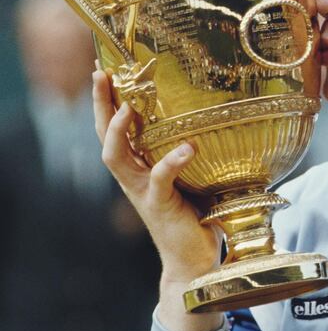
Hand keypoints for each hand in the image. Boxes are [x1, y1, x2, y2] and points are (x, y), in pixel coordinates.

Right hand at [92, 67, 223, 330]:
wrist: (194, 261)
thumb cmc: (198, 214)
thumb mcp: (195, 175)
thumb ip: (197, 150)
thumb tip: (223, 113)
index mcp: (140, 167)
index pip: (115, 129)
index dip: (106, 101)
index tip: (105, 69)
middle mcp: (134, 177)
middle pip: (105, 136)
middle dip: (101, 105)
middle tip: (101, 74)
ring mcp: (143, 192)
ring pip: (117, 158)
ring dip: (118, 131)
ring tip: (126, 108)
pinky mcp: (160, 206)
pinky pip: (160, 180)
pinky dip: (171, 162)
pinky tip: (188, 146)